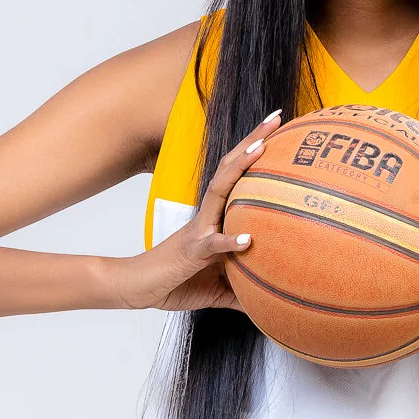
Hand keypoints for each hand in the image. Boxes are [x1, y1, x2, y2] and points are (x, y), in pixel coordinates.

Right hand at [111, 110, 282, 310]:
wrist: (138, 290)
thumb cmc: (176, 282)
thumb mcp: (220, 287)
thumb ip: (244, 288)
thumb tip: (270, 302)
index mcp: (216, 217)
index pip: (238, 176)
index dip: (255, 150)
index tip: (281, 128)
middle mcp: (208, 215)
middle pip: (231, 168)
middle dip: (253, 140)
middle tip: (277, 116)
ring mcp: (199, 230)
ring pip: (221, 190)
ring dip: (240, 167)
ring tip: (262, 146)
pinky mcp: (191, 251)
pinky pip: (212, 243)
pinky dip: (229, 239)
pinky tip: (248, 238)